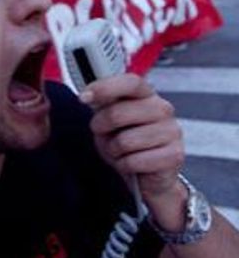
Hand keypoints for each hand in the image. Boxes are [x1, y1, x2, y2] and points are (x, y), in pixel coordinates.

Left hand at [82, 74, 186, 222]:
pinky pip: (133, 161)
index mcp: (146, 95)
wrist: (146, 175)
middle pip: (117, 113)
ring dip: (113, 150)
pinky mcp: (174, 155)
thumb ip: (102, 105)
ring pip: (123, 141)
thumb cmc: (126, 143)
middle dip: (101, 128)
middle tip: (105, 134)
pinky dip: (124, 165)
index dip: (105, 87)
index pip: (130, 82)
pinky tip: (132, 164)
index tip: (83, 98)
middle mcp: (163, 110)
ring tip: (121, 151)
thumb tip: (87, 96)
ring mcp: (172, 132)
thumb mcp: (108, 120)